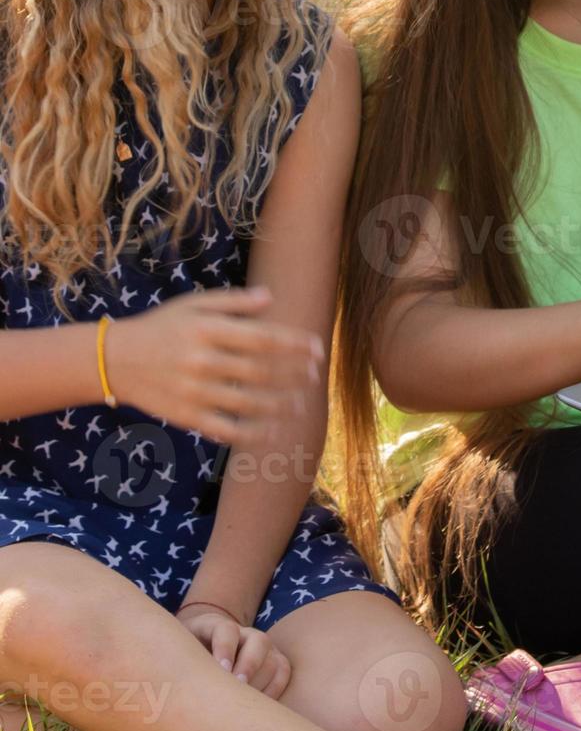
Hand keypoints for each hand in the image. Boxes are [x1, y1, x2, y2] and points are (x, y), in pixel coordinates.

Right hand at [106, 287, 323, 445]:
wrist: (112, 359)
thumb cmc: (161, 327)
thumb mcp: (192, 304)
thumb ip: (233, 301)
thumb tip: (271, 297)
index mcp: (207, 330)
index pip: (262, 338)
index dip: (295, 345)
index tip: (318, 348)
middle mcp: (201, 360)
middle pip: (261, 371)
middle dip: (294, 375)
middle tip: (315, 375)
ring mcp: (194, 391)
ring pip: (249, 402)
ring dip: (282, 405)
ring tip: (302, 404)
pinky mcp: (186, 416)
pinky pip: (226, 428)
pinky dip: (253, 433)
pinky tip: (274, 432)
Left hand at [176, 603, 291, 698]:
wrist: (203, 641)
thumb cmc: (187, 652)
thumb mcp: (178, 648)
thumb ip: (178, 658)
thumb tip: (173, 686)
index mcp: (217, 626)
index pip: (226, 630)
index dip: (225, 648)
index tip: (221, 669)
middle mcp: (245, 633)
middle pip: (258, 641)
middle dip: (249, 665)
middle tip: (237, 687)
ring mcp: (263, 647)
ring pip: (273, 657)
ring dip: (262, 680)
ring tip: (246, 701)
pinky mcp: (274, 660)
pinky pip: (283, 672)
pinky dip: (274, 689)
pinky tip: (259, 705)